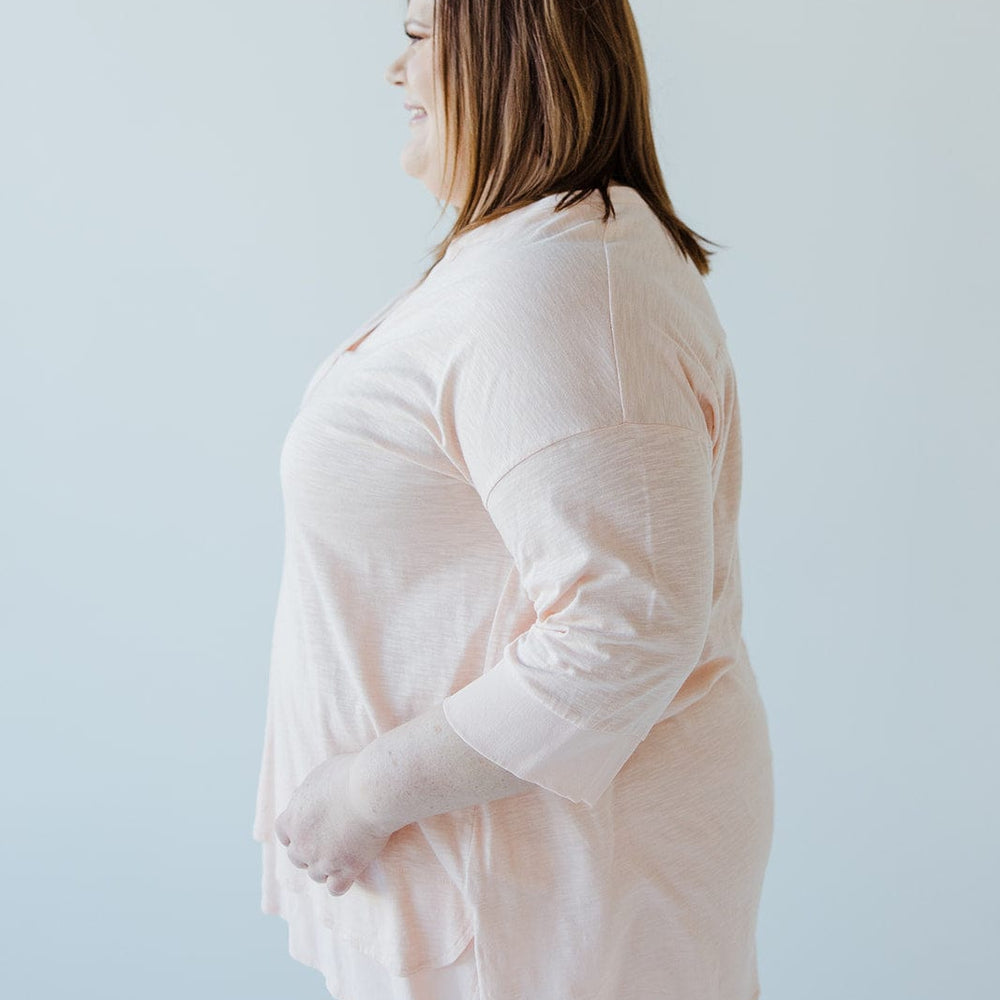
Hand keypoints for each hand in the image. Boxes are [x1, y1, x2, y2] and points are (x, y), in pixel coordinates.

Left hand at [273, 751, 393, 896]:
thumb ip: (308, 793)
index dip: (296, 832)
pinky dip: (342, 881)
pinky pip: (336, 888)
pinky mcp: (345, 870)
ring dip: (327, 867)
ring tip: (345, 854)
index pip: (283, 834)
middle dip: (310, 852)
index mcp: (292, 818)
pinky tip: (352, 871)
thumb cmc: (349, 775)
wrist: (371, 789)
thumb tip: (306, 799)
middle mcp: (302, 843)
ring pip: (316, 875)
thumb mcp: (319, 775)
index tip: (310, 829)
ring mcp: (322, 860)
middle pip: (297, 857)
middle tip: (330, 842)